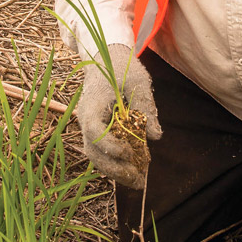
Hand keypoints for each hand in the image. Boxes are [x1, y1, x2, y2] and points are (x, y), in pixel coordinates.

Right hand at [75, 43, 161, 188]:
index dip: (110, 146)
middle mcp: (86, 119)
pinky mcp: (97, 131)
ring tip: (139, 182)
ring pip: (96, 156)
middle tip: (138, 179)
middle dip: (115, 168)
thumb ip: (145, 106)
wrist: (106, 59)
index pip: (94, 131)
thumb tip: (155, 135)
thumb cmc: (121, 67)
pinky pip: (102, 152)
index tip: (130, 152)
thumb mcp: (137, 80)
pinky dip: (116, 164)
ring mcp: (90, 127)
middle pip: (93, 151)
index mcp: (92, 104)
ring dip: (115, 172)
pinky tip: (135, 172)